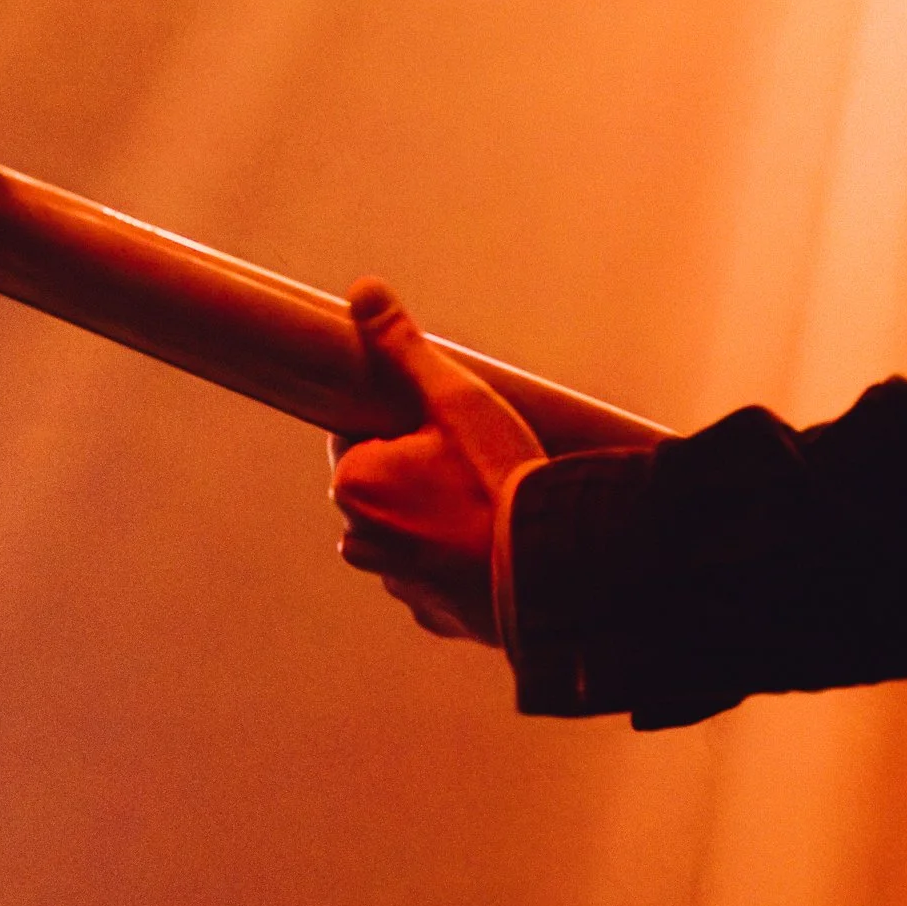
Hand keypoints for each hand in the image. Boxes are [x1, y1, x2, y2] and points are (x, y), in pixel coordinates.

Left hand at [330, 278, 544, 646]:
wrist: (552, 568)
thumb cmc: (499, 479)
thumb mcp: (455, 398)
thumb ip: (403, 347)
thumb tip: (363, 291)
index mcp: (354, 483)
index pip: (359, 439)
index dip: (402, 428)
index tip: (442, 432)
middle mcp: (361, 539)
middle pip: (383, 488)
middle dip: (416, 475)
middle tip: (472, 464)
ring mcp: (399, 583)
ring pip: (408, 535)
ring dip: (434, 521)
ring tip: (488, 505)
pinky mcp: (435, 614)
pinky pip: (437, 577)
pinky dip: (458, 562)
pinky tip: (494, 547)